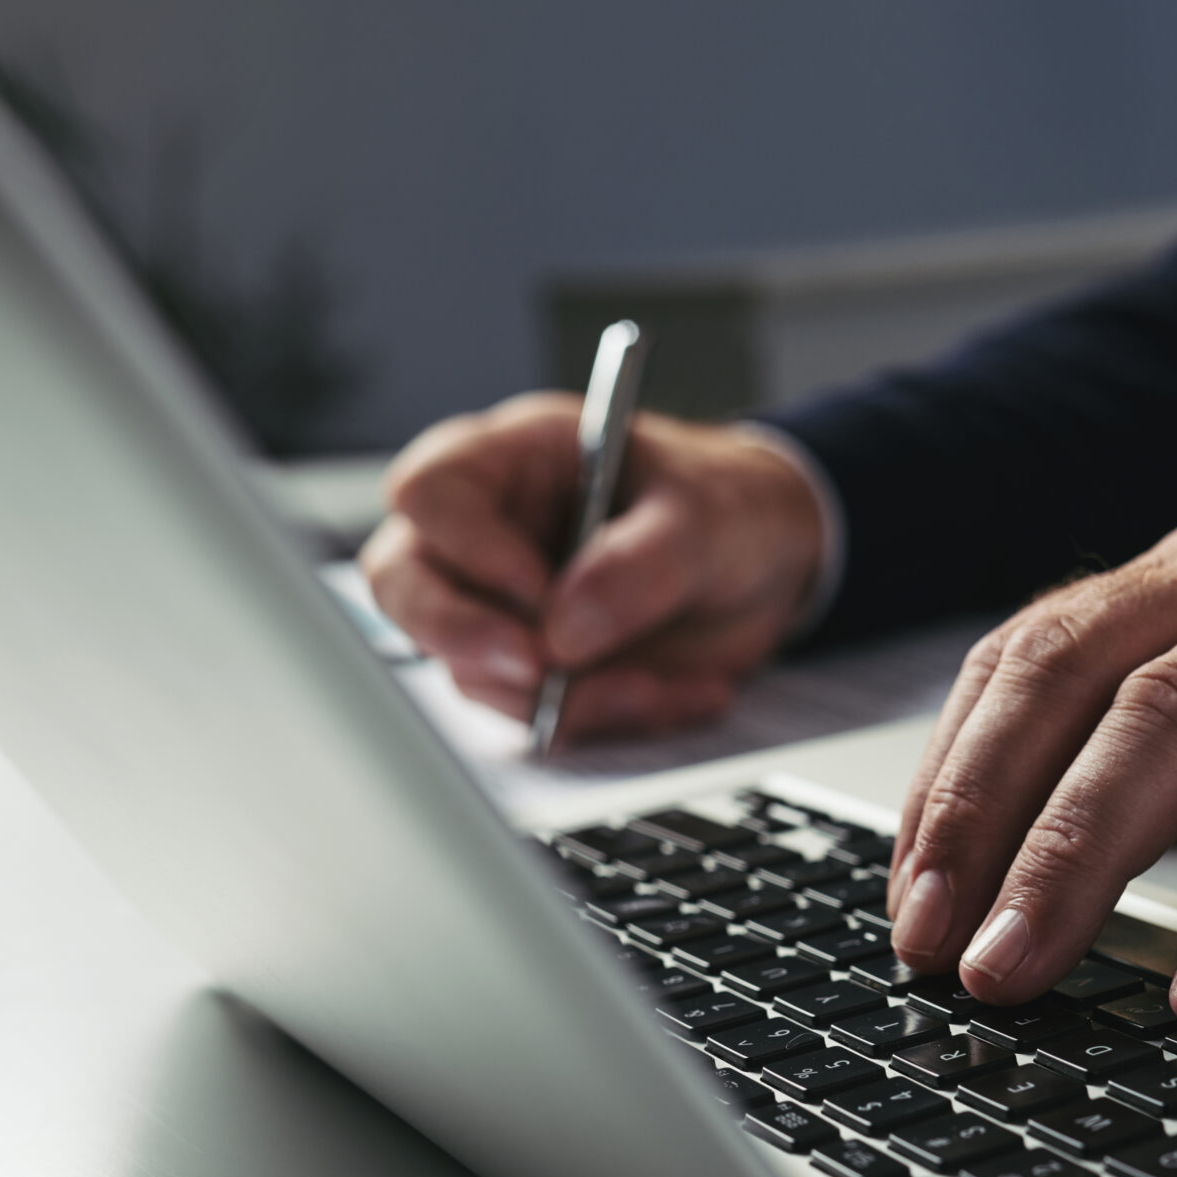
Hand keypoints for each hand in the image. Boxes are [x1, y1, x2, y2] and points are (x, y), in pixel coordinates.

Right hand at [363, 393, 827, 742]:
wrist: (770, 560)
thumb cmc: (726, 504)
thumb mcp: (706, 517)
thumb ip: (641, 564)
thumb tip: (566, 631)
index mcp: (515, 458)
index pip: (432, 491)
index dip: (466, 545)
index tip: (534, 589)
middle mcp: (489, 532)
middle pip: (406, 585)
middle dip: (466, 637)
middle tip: (542, 670)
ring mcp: (504, 608)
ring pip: (471, 668)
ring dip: (563, 696)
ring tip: (659, 682)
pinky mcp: (536, 672)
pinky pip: (538, 715)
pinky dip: (605, 718)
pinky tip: (677, 691)